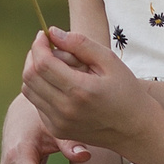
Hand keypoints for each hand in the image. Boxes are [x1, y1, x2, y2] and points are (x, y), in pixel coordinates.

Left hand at [20, 28, 159, 152]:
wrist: (135, 129)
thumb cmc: (126, 92)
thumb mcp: (110, 61)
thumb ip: (80, 44)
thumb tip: (52, 32)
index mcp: (79, 90)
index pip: (42, 63)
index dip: (38, 45)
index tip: (43, 35)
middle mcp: (65, 109)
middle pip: (30, 76)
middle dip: (33, 56)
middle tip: (47, 48)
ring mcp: (59, 123)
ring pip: (28, 91)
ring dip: (35, 72)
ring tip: (54, 65)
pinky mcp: (57, 130)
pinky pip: (37, 104)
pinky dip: (41, 89)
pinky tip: (59, 84)